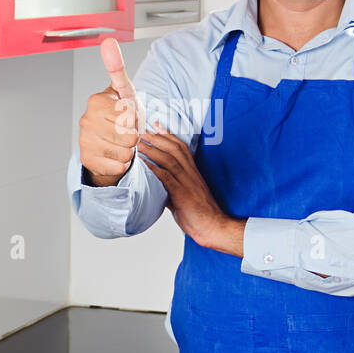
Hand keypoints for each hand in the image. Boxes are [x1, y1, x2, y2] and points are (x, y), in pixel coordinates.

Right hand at [78, 38, 141, 186]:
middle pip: (128, 135)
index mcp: (96, 101)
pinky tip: (115, 156)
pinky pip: (118, 167)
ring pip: (124, 153)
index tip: (128, 116)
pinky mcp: (87, 160)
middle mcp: (86, 120)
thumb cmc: (120, 116)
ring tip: (121, 143)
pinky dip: (122, 164)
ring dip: (129, 151)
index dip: (136, 118)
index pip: (130, 115)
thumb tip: (108, 41)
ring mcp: (84, 141)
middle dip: (134, 136)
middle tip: (126, 132)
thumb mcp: (124, 91)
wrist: (111, 144)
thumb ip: (118, 68)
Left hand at [138, 128, 244, 254]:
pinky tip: (144, 163)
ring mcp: (187, 183)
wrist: (213, 227)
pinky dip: (154, 168)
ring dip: (153, 150)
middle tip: (144, 130)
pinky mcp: (182, 194)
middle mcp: (191, 174)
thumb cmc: (200, 215)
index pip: (182, 148)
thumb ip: (171, 190)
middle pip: (175, 149)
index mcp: (193, 173)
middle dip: (158, 138)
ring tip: (139, 144)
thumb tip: (157, 187)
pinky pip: (167, 177)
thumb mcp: (184, 199)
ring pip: (170, 160)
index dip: (169, 135)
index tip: (157, 126)